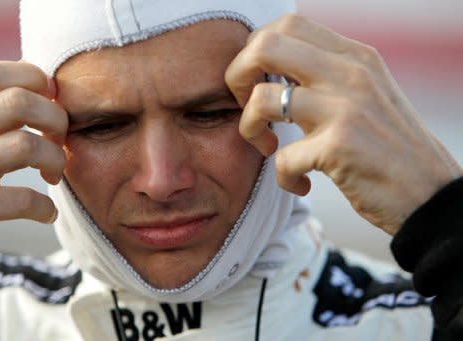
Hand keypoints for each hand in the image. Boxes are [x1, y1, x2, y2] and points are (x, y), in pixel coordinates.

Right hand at [0, 61, 67, 270]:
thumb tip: (43, 87)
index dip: (33, 80)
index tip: (52, 101)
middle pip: (18, 102)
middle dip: (56, 119)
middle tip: (59, 142)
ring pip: (25, 145)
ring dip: (55, 160)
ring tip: (53, 175)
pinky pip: (22, 199)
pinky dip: (44, 208)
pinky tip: (45, 214)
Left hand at [225, 15, 462, 234]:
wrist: (430, 193)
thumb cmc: (390, 147)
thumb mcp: (367, 94)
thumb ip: (328, 75)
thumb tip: (278, 70)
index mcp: (354, 56)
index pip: (287, 25)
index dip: (256, 52)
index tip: (259, 83)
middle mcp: (349, 73)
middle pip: (264, 45)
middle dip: (237, 77)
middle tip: (248, 108)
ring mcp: (345, 108)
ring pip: (261, 99)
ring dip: (250, 128)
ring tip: (269, 147)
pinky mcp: (340, 147)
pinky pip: (282, 158)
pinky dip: (282, 177)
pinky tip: (300, 183)